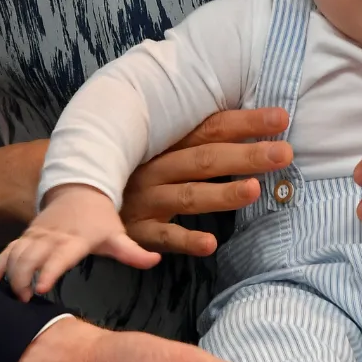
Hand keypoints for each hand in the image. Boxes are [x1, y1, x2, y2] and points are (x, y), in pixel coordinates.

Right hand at [0, 185, 158, 300]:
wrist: (80, 189)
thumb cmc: (100, 219)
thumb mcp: (117, 234)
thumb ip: (133, 252)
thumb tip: (155, 261)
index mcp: (74, 239)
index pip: (60, 256)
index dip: (49, 270)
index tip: (41, 288)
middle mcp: (51, 236)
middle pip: (31, 256)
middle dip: (23, 277)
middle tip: (22, 300)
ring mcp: (36, 235)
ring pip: (16, 252)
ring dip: (9, 273)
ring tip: (7, 296)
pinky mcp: (26, 236)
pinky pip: (8, 249)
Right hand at [119, 108, 293, 256]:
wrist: (77, 194)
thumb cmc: (131, 170)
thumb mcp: (159, 149)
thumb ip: (197, 140)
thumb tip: (251, 129)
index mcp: (166, 143)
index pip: (211, 128)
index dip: (246, 122)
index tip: (281, 118)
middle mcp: (156, 168)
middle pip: (205, 159)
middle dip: (246, 154)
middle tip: (284, 152)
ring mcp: (146, 200)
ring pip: (188, 196)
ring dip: (221, 193)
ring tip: (254, 190)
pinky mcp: (135, 232)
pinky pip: (162, 237)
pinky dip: (185, 240)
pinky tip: (210, 244)